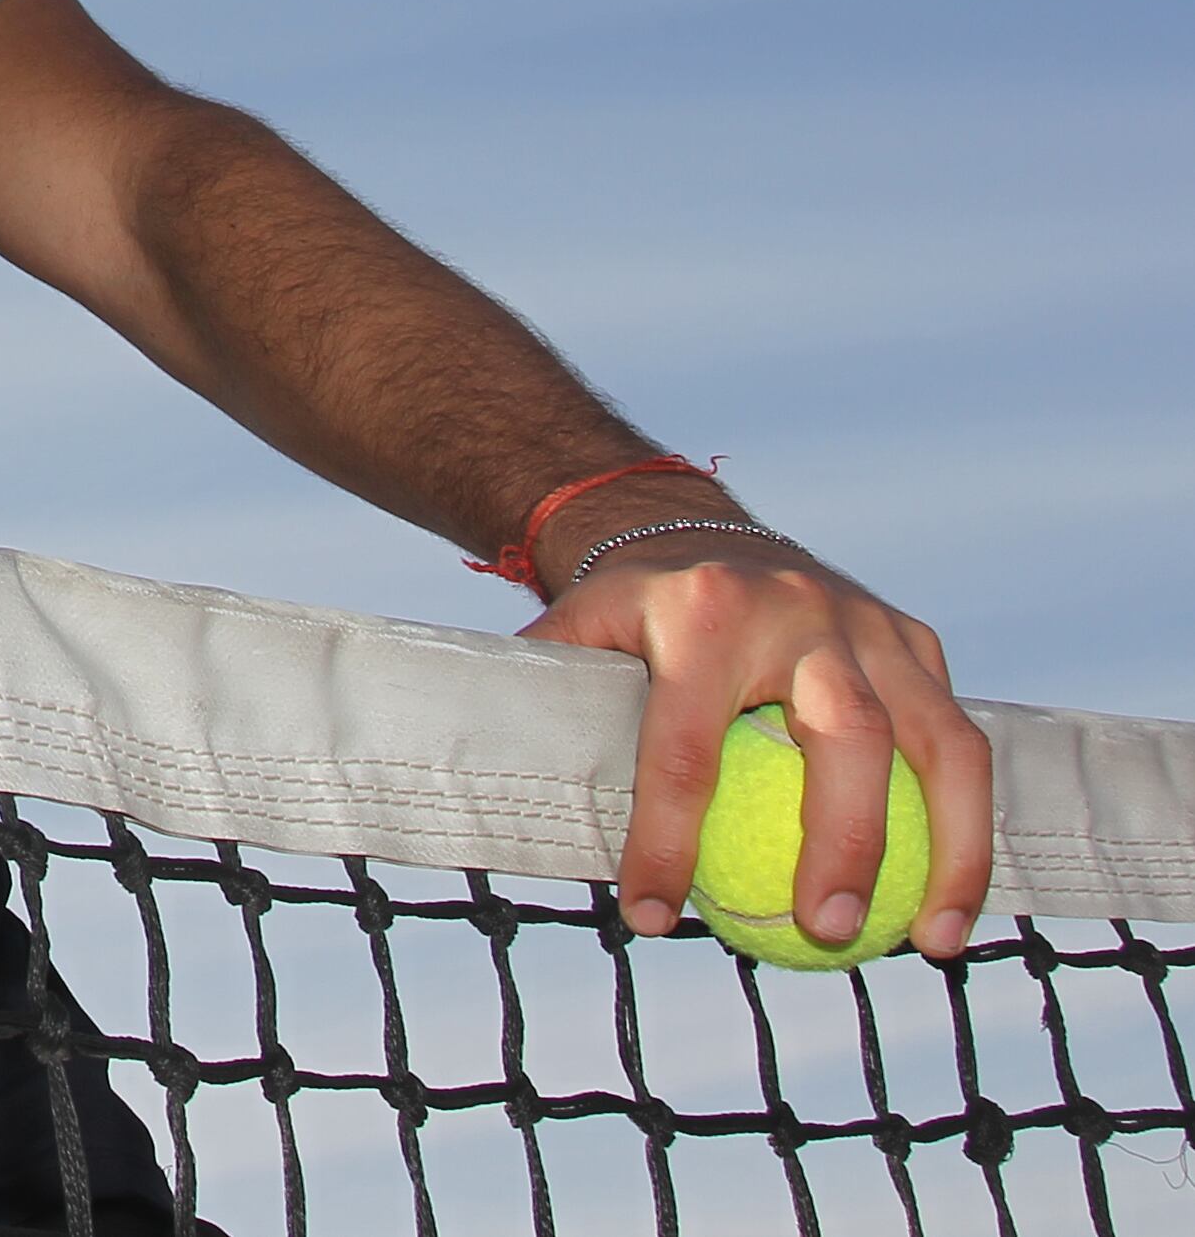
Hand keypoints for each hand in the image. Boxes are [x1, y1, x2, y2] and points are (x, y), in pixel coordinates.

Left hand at [527, 534, 992, 959]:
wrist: (690, 528)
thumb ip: (548, 702)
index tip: (653, 918)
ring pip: (939, 742)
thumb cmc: (631, 611)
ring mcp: (868, 622)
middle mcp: (798, 612)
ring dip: (952, 850)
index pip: (685, 749)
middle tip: (829, 932)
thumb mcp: (576, 631)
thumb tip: (502, 804)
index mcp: (701, 615)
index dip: (667, 841)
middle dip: (845, 841)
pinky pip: (962, 737)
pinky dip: (970, 822)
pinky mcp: (915, 638)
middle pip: (845, 736)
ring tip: (934, 943)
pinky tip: (956, 899)